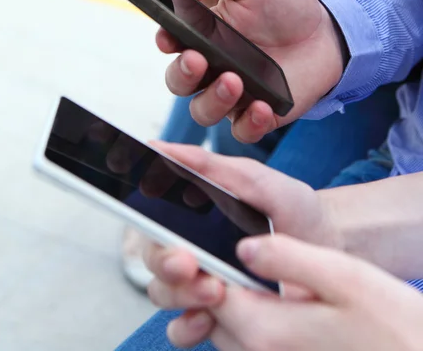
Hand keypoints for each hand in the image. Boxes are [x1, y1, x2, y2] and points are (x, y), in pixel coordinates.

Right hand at [143, 142, 338, 310]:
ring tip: (213, 290)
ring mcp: (201, 286)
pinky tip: (204, 320)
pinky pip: (182, 329)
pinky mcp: (217, 321)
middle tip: (188, 262)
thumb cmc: (296, 213)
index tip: (159, 222)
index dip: (143, 218)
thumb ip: (212, 167)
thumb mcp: (259, 182)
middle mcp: (192, 251)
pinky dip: (186, 327)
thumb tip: (160, 147)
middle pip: (154, 258)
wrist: (334, 256)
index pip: (151, 217)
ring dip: (179, 293)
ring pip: (162, 294)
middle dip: (166, 262)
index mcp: (193, 217)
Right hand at [156, 0, 345, 141]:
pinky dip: (248, 124)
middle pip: (179, 81)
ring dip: (212, 100)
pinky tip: (261, 107)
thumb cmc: (282, 1)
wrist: (325, 31)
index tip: (169, 38)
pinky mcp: (257, 113)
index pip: (172, 42)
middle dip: (182, 74)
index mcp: (202, 33)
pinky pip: (241, 130)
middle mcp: (211, 66)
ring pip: (203, 110)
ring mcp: (233, 92)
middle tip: (198, 60)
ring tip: (234, 81)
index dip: (165, 42)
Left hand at [165, 234, 422, 350]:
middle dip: (193, 276)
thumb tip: (244, 249)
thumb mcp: (344, 278)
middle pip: (203, 310)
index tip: (187, 227)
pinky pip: (239, 337)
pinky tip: (243, 288)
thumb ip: (289, 260)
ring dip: (207, 295)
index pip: (205, 288)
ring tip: (211, 259)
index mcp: (265, 329)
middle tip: (192, 238)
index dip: (192, 256)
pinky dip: (229, 313)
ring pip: (218, 325)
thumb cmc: (389, 322)